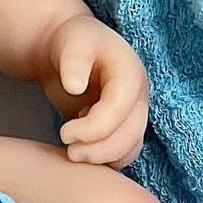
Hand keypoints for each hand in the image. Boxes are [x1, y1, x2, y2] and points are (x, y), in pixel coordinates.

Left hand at [37, 13, 149, 168]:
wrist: (74, 49)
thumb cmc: (73, 43)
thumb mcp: (72, 44)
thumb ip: (73, 62)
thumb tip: (75, 87)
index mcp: (130, 75)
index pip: (117, 112)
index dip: (91, 129)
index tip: (64, 133)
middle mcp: (139, 97)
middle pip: (129, 136)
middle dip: (98, 151)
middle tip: (69, 152)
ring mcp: (135, 113)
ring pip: (130, 149)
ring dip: (103, 159)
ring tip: (74, 152)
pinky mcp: (125, 126)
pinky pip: (123, 153)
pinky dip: (105, 158)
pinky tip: (84, 148)